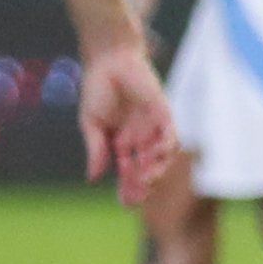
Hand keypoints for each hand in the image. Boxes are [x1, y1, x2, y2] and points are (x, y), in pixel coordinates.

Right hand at [77, 40, 180, 205]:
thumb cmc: (98, 89)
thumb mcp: (92, 124)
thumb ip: (95, 150)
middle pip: (147, 168)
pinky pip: (170, 133)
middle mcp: (141, 138)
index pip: (129, 173)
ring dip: (156, 169)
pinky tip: (157, 154)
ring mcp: (153, 126)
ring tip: (147, 180)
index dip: (128, 189)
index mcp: (123, 143)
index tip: (126, 203)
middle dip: (143, 185)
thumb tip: (92, 179)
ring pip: (161, 156)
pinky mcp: (163, 112)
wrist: (109, 60)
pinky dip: (166, 145)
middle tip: (138, 196)